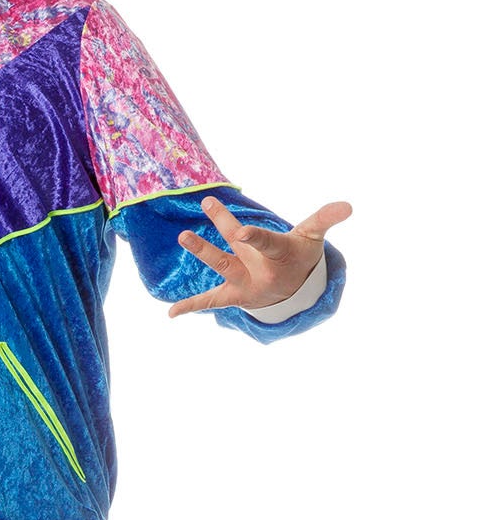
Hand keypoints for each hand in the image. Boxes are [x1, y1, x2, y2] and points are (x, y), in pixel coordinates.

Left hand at [168, 195, 352, 317]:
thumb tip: (348, 205)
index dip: (254, 238)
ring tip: (184, 236)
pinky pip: (211, 301)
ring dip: (202, 251)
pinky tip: (170, 314)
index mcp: (279, 255)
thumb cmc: (300, 256)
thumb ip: (325, 218)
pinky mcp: (233, 295)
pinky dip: (191, 307)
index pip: (267, 244)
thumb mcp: (312, 236)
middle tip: (201, 216)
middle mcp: (260, 271)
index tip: (240, 231)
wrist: (295, 291)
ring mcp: (245, 284)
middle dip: (220, 232)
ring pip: (221, 265)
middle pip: (236, 250)